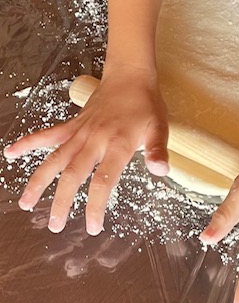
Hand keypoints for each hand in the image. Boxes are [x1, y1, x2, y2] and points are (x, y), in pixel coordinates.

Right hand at [3, 65, 169, 234]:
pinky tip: (11, 152)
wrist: (130, 76)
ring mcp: (80, 132)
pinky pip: (48, 135)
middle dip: (62, 202)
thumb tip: (161, 171)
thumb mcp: (160, 127)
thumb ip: (158, 150)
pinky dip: (29, 142)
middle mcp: (94, 140)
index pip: (103, 181)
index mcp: (118, 144)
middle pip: (72, 175)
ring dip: (39, 181)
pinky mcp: (73, 124)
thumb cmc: (147, 104)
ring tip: (27, 204)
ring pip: (55, 159)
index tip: (92, 227)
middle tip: (55, 226)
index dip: (95, 206)